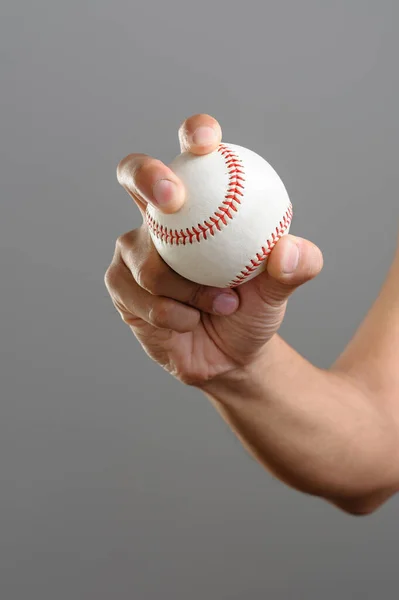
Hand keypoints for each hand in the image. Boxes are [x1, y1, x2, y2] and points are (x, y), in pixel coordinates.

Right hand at [105, 114, 322, 385]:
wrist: (229, 355)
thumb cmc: (253, 308)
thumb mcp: (280, 288)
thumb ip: (294, 267)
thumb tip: (288, 249)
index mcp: (198, 201)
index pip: (191, 154)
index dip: (194, 133)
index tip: (208, 143)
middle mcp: (158, 218)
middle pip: (134, 175)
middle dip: (146, 175)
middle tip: (172, 199)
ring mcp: (133, 250)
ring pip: (148, 261)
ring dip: (190, 290)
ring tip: (224, 304)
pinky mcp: (120, 285)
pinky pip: (144, 297)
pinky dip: (175, 314)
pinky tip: (191, 321)